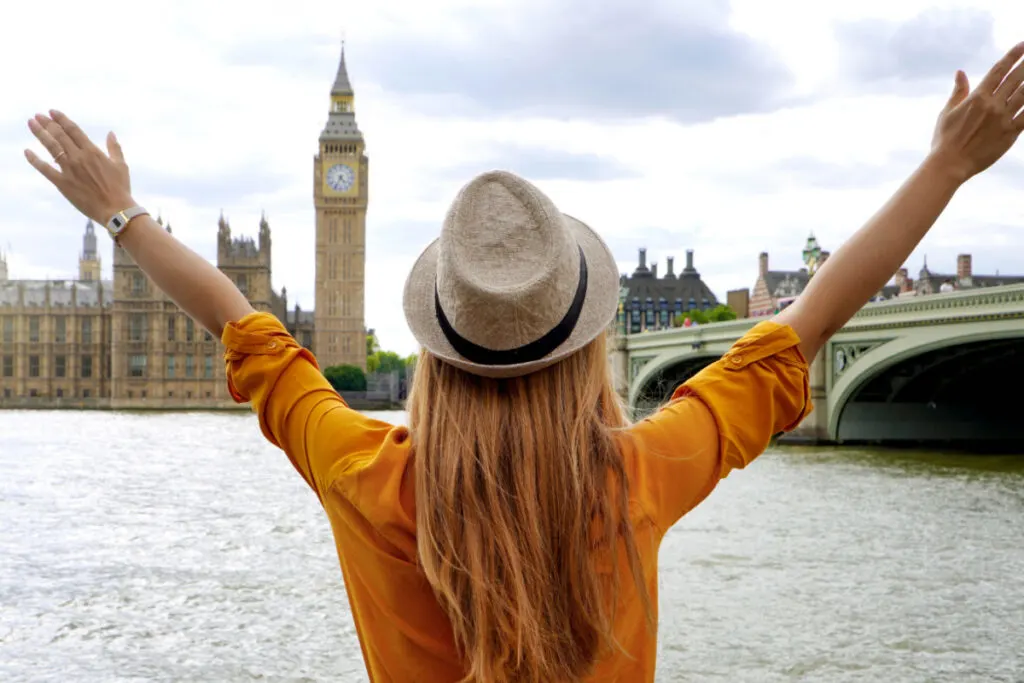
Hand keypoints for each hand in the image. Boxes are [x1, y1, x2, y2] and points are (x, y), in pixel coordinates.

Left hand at [24, 110, 134, 224]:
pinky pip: (45, 169)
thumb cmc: (120, 188)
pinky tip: (27, 152)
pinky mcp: (62, 183)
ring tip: (31, 123)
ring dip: (40, 134)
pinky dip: (35, 160)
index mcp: (92, 151)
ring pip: (51, 147)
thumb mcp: (121, 165)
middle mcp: (78, 157)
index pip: (73, 130)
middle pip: (59, 136)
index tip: (52, 112)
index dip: (61, 119)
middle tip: (38, 115)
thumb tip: (111, 133)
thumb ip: (114, 148)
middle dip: (47, 123)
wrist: (114, 209)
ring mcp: (69, 169)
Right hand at [929, 42, 1023, 183]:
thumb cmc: (944, 140)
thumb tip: (960, 72)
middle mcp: (992, 104)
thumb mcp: (947, 113)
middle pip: (1016, 78)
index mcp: (977, 97)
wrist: (950, 164)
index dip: (1012, 56)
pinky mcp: (1011, 133)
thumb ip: (958, 91)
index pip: (998, 70)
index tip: (1022, 45)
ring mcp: (1003, 118)